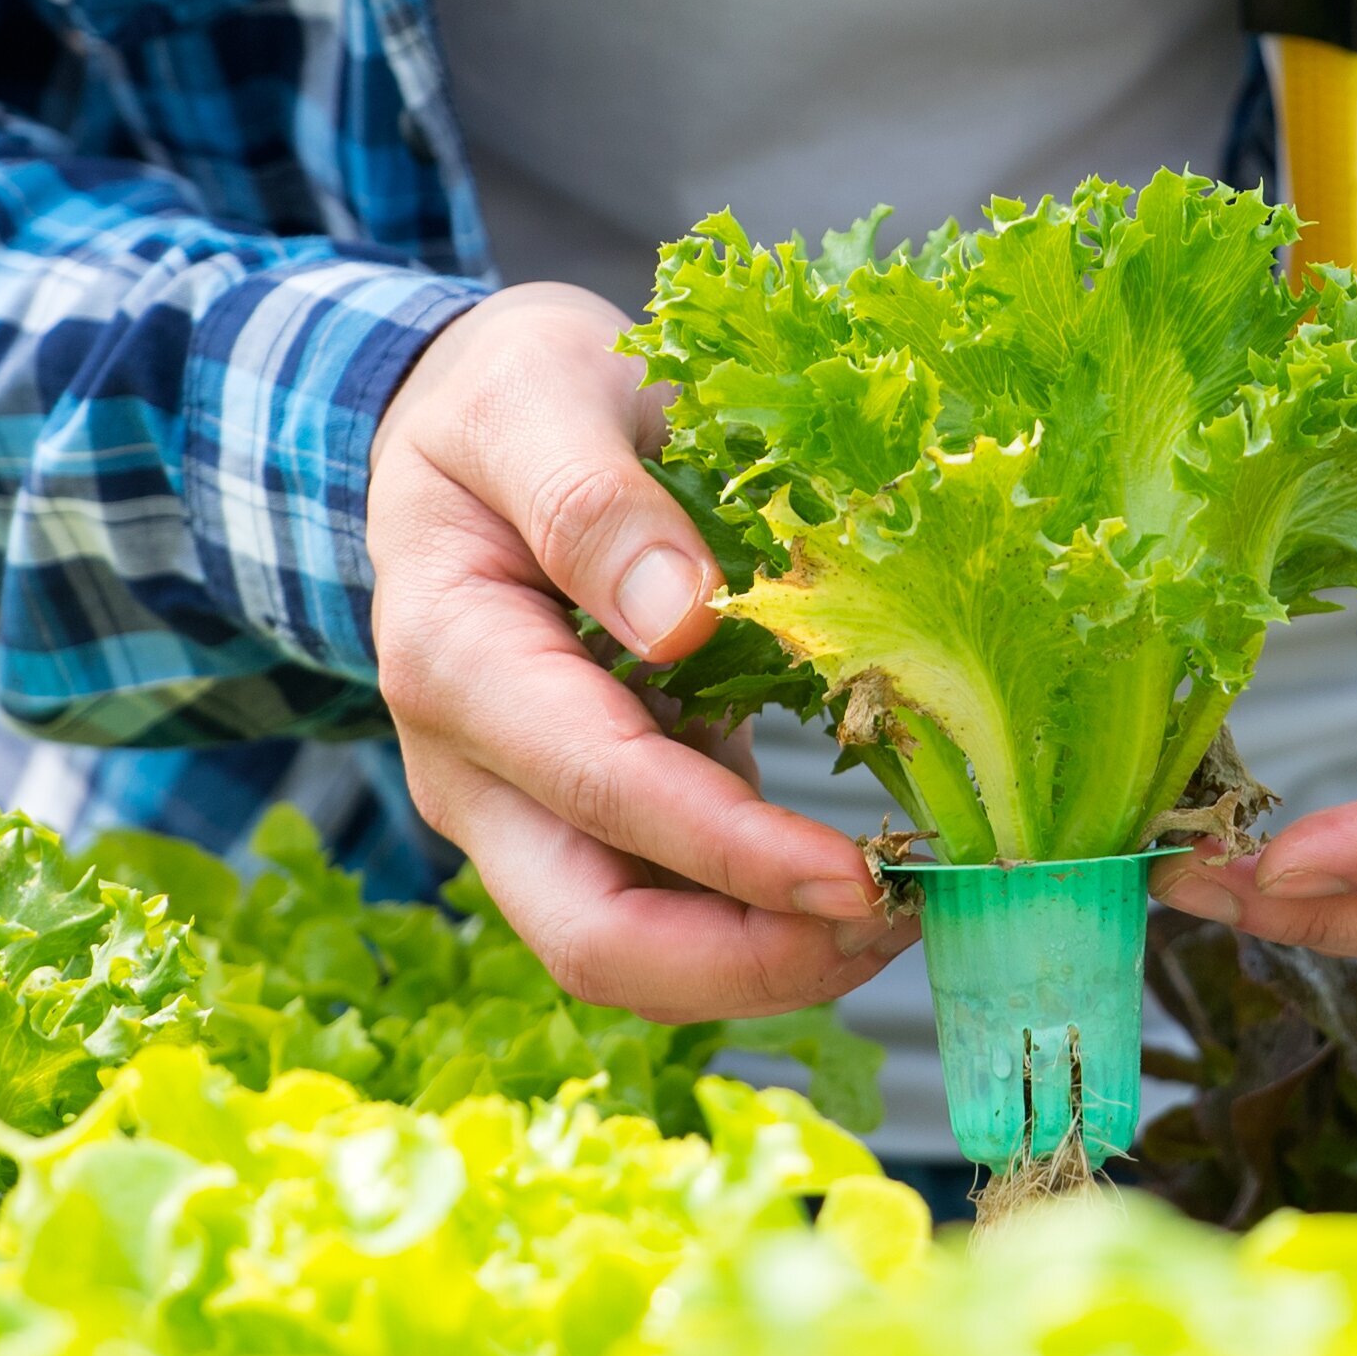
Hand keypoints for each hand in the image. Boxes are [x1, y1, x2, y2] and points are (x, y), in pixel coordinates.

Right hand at [367, 282, 912, 1016]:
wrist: (459, 424)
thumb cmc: (507, 394)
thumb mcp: (537, 395)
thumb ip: (593, 502)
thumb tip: (684, 619)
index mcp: (455, 659)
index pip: (602, 791)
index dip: (733, 852)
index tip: (859, 874)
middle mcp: (474, 766)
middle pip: (594, 937)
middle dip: (748, 961)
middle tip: (893, 923)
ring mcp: (526, 804)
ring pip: (634, 946)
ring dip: (766, 958)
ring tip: (901, 910)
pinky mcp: (593, 810)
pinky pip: (670, 900)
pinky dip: (762, 914)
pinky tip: (863, 877)